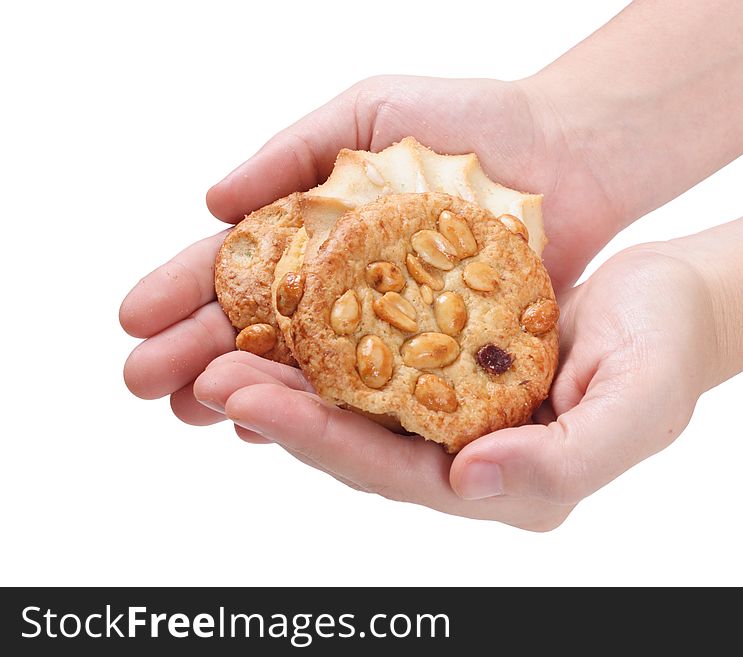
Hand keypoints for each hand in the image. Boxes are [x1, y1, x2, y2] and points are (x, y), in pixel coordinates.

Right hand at [120, 74, 618, 416]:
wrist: (567, 152)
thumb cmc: (467, 121)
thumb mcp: (366, 116)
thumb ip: (291, 155)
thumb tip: (210, 201)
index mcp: (318, 228)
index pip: (239, 265)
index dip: (184, 291)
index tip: (134, 318)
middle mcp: (345, 284)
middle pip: (261, 325)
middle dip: (198, 351)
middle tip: (142, 382)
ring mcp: (389, 322)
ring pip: (307, 366)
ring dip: (249, 388)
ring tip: (196, 408)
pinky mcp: (438, 353)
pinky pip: (377, 388)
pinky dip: (326, 408)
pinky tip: (279, 426)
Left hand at [190, 246, 717, 529]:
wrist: (680, 299)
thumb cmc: (668, 351)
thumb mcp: (636, 408)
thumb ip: (563, 462)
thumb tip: (470, 481)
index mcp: (507, 482)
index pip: (399, 473)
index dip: (323, 442)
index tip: (254, 404)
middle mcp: (470, 457)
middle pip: (361, 442)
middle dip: (284, 414)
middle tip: (210, 379)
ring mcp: (458, 413)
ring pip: (359, 405)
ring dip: (292, 378)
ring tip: (223, 350)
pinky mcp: (452, 366)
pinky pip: (380, 360)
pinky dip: (331, 343)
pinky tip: (284, 320)